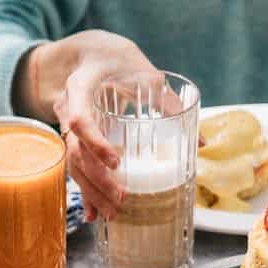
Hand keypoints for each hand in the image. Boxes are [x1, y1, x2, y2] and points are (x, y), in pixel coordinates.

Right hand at [46, 31, 167, 220]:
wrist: (89, 53)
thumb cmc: (118, 59)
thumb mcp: (144, 72)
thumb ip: (169, 103)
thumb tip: (202, 140)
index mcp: (82, 86)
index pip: (80, 119)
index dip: (96, 143)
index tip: (117, 161)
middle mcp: (67, 108)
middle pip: (76, 150)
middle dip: (97, 179)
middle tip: (121, 198)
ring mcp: (65, 125)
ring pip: (73, 164)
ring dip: (92, 191)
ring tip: (112, 213)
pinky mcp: (71, 138)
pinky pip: (75, 167)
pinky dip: (85, 190)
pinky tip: (93, 214)